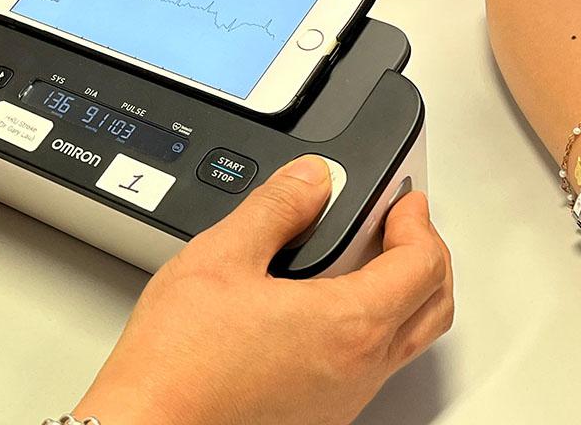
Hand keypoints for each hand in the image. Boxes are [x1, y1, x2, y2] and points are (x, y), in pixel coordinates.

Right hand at [74, 155, 452, 424]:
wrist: (148, 423)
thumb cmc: (178, 361)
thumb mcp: (222, 256)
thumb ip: (276, 207)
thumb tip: (312, 179)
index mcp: (347, 325)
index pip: (423, 265)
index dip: (418, 222)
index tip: (404, 201)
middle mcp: (358, 370)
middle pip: (433, 307)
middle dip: (426, 256)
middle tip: (400, 226)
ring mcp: (343, 399)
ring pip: (406, 340)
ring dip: (402, 293)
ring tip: (364, 258)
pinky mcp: (320, 414)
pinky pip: (372, 366)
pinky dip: (372, 325)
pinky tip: (326, 305)